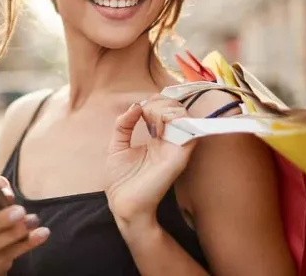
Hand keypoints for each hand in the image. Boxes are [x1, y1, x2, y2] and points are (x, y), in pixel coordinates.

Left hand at [105, 95, 194, 226]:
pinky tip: (158, 124)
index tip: (139, 109)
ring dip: (165, 109)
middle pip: (175, 108)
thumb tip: (136, 105)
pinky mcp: (179, 156)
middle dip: (159, 102)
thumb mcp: (116, 146)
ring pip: (183, 115)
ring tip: (151, 118)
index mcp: (156, 138)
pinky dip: (175, 120)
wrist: (123, 204)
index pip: (164, 109)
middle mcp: (168, 141)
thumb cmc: (120, 180)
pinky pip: (188, 131)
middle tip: (145, 113)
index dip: (153, 101)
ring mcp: (175, 147)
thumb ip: (123, 124)